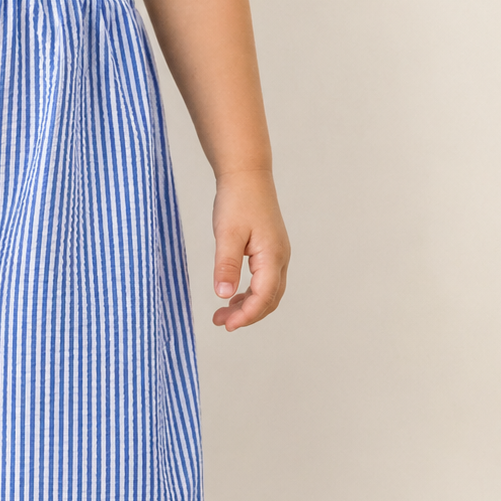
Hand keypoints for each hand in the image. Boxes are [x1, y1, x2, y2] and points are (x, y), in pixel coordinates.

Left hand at [210, 169, 289, 330]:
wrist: (247, 175)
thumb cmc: (237, 200)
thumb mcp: (227, 234)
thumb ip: (226, 265)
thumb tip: (223, 295)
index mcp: (272, 256)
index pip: (264, 297)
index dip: (246, 315)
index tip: (226, 325)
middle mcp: (280, 258)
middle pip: (269, 299)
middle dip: (247, 315)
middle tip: (220, 322)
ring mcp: (277, 255)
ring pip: (268, 292)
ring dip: (248, 306)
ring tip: (222, 313)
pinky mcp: (270, 250)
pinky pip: (264, 281)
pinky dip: (250, 293)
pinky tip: (232, 295)